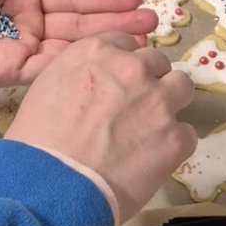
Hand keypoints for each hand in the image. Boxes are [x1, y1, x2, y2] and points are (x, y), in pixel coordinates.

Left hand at [0, 0, 157, 86]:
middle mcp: (27, 21)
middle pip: (78, 24)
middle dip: (115, 22)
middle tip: (152, 22)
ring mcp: (20, 48)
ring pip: (70, 47)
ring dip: (105, 45)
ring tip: (142, 41)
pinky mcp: (8, 72)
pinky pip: (47, 69)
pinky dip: (75, 65)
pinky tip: (105, 61)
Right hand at [4, 32, 196, 222]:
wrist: (53, 183)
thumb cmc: (37, 140)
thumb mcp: (46, 87)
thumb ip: (78, 72)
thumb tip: (94, 81)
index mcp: (97, 52)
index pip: (124, 42)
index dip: (122, 62)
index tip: (116, 81)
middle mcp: (132, 68)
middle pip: (156, 61)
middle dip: (147, 80)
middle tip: (133, 107)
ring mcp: (158, 101)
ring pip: (182, 86)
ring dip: (170, 101)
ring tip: (153, 128)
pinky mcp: (176, 137)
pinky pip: (187, 133)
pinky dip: (173, 144)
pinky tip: (152, 159)